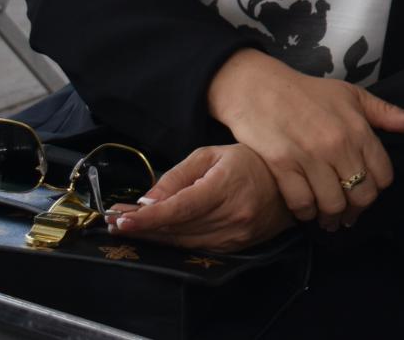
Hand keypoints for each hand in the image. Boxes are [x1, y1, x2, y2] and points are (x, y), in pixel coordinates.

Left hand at [103, 145, 294, 250]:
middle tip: (113, 222)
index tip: (120, 219)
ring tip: (130, 227)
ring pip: (183, 243)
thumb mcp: (212, 155)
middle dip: (142, 227)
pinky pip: (196, 248)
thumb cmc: (249, 161)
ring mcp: (236, 235)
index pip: (179, 209)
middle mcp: (232, 216)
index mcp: (226, 187)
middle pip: (176, 229)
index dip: (147, 217)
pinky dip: (174, 242)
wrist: (289, 184)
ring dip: (154, 237)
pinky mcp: (236, 247)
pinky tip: (158, 233)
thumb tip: (147, 200)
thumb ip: (178, 176)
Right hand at [204, 49, 403, 225]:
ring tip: (328, 219)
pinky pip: (301, 203)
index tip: (367, 191)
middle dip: (357, 210)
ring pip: (332, 204)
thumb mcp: (353, 95)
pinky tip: (307, 210)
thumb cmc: (308, 92)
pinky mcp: (281, 165)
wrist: (260, 87)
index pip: (383, 175)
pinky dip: (306, 213)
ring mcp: (309, 156)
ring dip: (331, 217)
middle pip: (361, 195)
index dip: (377, 189)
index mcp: (358, 129)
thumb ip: (388, 113)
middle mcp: (338, 145)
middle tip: (348, 215)